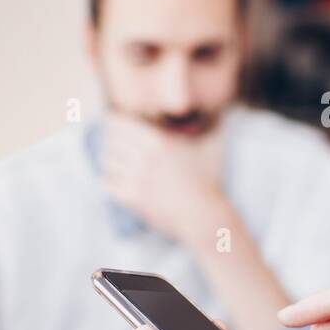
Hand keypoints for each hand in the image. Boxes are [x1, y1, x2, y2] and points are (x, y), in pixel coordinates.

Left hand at [101, 113, 225, 241]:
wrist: (204, 215)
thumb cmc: (209, 181)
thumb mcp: (212, 149)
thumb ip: (214, 127)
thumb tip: (221, 114)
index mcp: (159, 141)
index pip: (120, 123)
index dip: (114, 122)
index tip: (115, 124)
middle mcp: (145, 157)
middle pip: (110, 140)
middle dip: (111, 141)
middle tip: (116, 144)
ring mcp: (137, 177)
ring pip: (107, 161)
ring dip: (112, 161)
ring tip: (118, 163)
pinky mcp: (132, 197)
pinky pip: (107, 183)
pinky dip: (111, 181)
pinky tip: (119, 182)